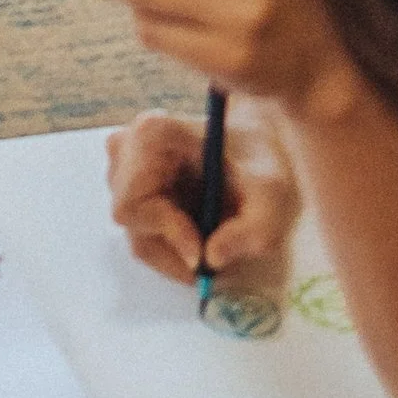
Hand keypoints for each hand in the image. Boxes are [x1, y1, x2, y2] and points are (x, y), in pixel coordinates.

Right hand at [105, 106, 301, 288]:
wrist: (257, 142)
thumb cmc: (262, 159)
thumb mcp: (273, 195)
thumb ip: (251, 231)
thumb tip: (212, 259)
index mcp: (151, 134)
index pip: (134, 204)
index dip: (167, 234)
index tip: (203, 255)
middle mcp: (127, 147)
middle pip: (134, 223)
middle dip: (174, 250)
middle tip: (214, 263)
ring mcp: (124, 166)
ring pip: (138, 233)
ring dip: (177, 251)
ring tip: (216, 241)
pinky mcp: (130, 185)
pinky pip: (143, 231)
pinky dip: (175, 245)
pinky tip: (203, 232)